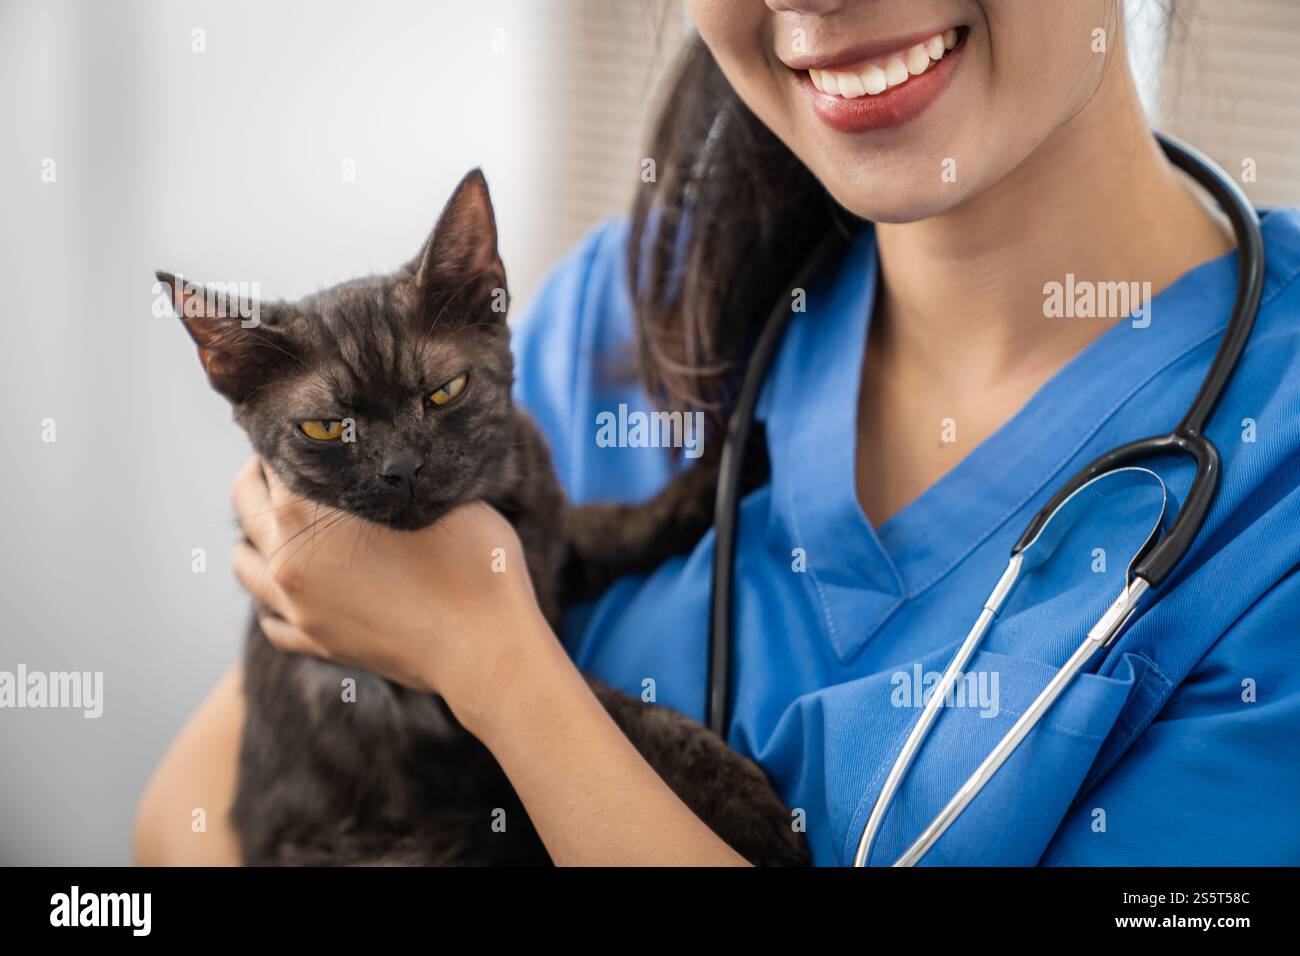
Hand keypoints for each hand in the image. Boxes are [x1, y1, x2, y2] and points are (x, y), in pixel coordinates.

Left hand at [230, 456, 549, 719]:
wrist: (485, 647)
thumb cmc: (474, 563)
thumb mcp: (442, 496)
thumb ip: (401, 471)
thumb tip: (393, 446)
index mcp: (307, 511)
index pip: (272, 456)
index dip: (290, 435)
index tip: (309, 428)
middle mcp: (288, 558)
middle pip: (244, 502)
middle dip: (262, 476)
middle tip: (291, 464)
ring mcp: (298, 606)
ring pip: (244, 565)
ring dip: (258, 538)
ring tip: (287, 526)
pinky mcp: (317, 642)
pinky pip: (272, 621)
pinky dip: (275, 600)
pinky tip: (299, 588)